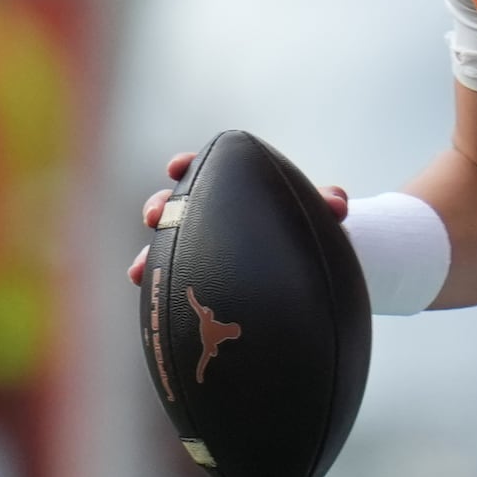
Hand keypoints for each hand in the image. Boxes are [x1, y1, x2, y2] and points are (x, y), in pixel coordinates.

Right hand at [128, 149, 348, 285]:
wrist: (310, 268)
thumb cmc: (308, 229)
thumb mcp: (316, 215)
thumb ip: (324, 204)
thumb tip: (337, 203)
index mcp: (231, 191)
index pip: (201, 170)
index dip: (185, 166)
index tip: (177, 167)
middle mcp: (208, 218)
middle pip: (173, 208)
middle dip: (160, 209)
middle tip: (156, 216)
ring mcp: (200, 252)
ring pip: (165, 251)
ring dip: (147, 258)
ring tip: (138, 271)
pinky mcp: (198, 285)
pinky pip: (173, 289)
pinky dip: (161, 295)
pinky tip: (155, 310)